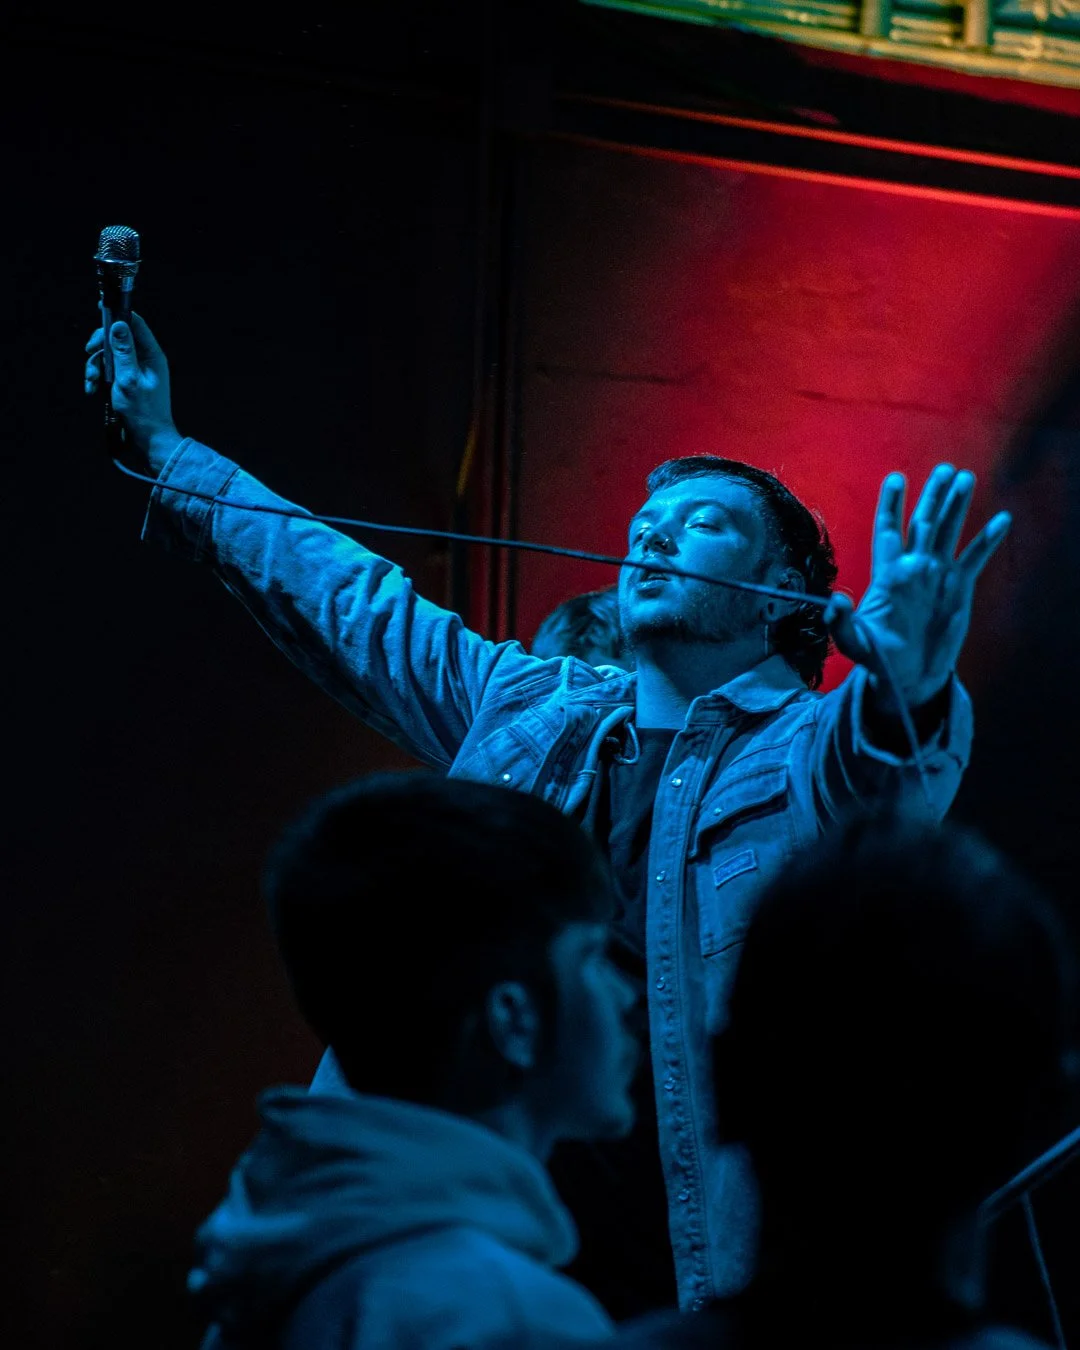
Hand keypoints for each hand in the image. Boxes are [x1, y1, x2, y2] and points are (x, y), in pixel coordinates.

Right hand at [85, 311, 180, 472]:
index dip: (117, 315)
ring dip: (95, 367)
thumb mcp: (128, 379)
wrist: (147, 441)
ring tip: (92, 383)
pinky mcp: (124, 383)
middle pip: (116, 338)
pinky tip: (92, 391)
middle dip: (100, 346)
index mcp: (152, 355)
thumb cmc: (142, 412)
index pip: (135, 324)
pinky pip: (106, 372)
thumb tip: (118, 324)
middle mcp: (144, 360)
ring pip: (107, 356)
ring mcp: (133, 372)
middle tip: (89, 352)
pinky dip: (97, 378)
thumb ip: (122, 351)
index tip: (99, 309)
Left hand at [826, 464, 1010, 709]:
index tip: (896, 477)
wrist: (907, 677)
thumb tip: (835, 600)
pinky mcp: (958, 589)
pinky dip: (987, 540)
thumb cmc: (877, 657)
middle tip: (944, 468)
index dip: (890, 504)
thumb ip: (840, 622)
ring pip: (948, 532)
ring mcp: (936, 576)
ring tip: (966, 478)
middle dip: (932, 496)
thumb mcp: (853, 642)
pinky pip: (975, 558)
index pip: (888, 530)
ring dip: (957, 506)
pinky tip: (1001, 519)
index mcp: (887, 574)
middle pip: (923, 522)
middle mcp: (913, 568)